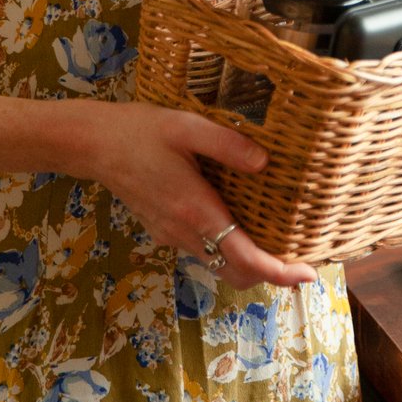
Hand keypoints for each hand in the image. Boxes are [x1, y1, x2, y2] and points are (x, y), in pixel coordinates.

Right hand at [70, 101, 317, 291]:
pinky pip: (203, 252)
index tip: (308, 274)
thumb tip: (265, 162)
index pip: (244, 258)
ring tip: (278, 241)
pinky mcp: (164, 231)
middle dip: (271, 274)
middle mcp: (184, 232)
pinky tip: (239, 224)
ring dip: (250, 263)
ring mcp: (172, 236)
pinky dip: (227, 251)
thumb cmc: (140, 131)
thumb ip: (228, 144)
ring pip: (219, 266)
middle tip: (301, 258)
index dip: (279, 272)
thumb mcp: (187, 126)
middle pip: (236, 273)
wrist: (93, 145)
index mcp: (195, 210)